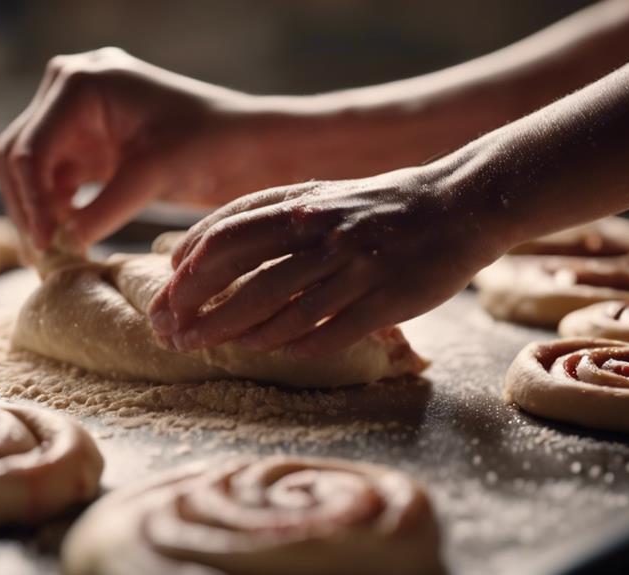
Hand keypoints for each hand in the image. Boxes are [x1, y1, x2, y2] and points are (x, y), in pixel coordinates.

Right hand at [0, 48, 285, 248]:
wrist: (247, 144)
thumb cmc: (211, 145)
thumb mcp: (153, 176)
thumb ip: (102, 210)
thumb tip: (61, 247)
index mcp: (81, 84)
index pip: (30, 148)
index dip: (30, 201)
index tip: (44, 245)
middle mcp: (70, 90)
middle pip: (19, 156)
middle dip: (28, 207)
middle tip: (43, 257)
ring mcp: (78, 116)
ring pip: (32, 170)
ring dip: (39, 211)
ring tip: (54, 257)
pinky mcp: (90, 142)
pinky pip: (56, 179)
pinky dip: (58, 209)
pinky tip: (69, 241)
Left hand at [148, 165, 504, 356]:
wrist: (461, 203)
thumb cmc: (381, 205)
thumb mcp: (321, 195)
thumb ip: (272, 215)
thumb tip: (209, 245)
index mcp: (302, 201)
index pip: (229, 230)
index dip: (190, 261)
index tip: (167, 287)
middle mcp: (321, 231)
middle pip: (243, 271)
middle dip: (197, 302)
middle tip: (167, 329)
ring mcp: (353, 265)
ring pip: (280, 304)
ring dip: (234, 330)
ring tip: (202, 347)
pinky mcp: (385, 297)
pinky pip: (331, 328)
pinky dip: (297, 343)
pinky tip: (274, 354)